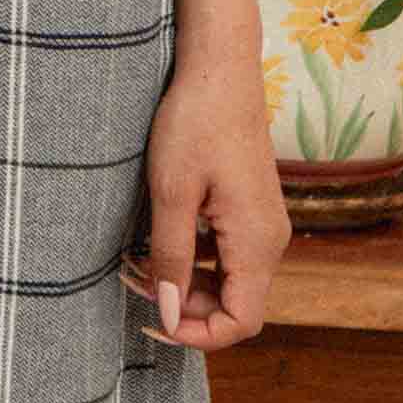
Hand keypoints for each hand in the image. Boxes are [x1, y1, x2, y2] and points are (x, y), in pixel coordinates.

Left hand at [117, 43, 290, 351]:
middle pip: (236, 306)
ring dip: (185, 283)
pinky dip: (194, 259)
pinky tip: (156, 240)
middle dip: (184, 308)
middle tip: (132, 281)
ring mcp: (263, 224)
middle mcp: (271, 240)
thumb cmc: (195, 122)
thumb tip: (169, 314)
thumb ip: (171, 257)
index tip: (150, 320)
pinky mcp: (251, 209)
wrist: (220, 68)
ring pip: (230, 282)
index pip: (242, 323)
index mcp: (258, 242)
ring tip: (135, 262)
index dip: (197, 335)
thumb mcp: (171, 192)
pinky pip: (228, 255)